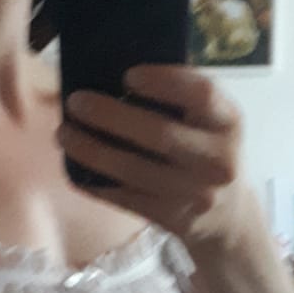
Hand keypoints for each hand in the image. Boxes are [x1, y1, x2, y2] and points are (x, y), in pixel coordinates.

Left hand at [59, 66, 255, 252]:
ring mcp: (198, 195)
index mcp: (229, 122)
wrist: (227, 215)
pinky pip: (127, 199)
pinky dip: (97, 183)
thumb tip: (112, 73)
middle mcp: (219, 160)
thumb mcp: (210, 121)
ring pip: (136, 171)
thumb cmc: (206, 151)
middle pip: (161, 134)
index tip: (128, 76)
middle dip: (111, 116)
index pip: (202, 94)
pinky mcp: (175, 220)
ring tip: (64, 134)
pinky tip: (76, 169)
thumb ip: (180, 99)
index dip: (164, 82)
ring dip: (93, 151)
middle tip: (76, 102)